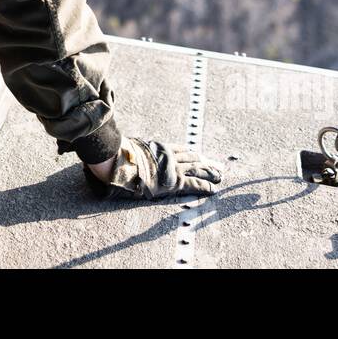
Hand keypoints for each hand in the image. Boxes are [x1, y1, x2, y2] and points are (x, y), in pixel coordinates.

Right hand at [83, 137, 222, 200]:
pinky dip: (204, 186)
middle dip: (205, 162)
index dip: (190, 153)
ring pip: (197, 169)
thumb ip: (131, 150)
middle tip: (217, 165)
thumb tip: (117, 148)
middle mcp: (169, 157)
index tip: (199, 155)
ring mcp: (173, 169)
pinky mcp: (174, 182)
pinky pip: (193, 184)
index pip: (179, 150)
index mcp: (159, 148)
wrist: (119, 162)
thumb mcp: (127, 148)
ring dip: (210, 172)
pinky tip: (213, 190)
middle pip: (192, 158)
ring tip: (220, 175)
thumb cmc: (118, 156)